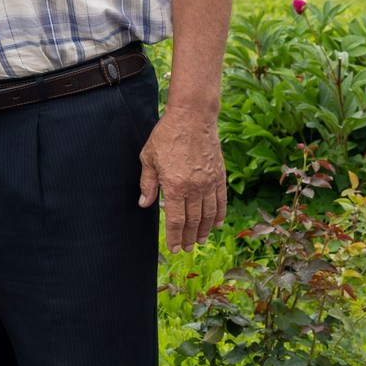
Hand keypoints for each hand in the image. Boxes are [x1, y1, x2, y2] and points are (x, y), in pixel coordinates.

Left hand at [139, 106, 225, 250]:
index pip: (175, 220)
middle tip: (186, 248)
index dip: (175, 236)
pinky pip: (221, 200)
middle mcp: (194, 187)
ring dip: (204, 230)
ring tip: (200, 241)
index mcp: (175, 185)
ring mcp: (209, 182)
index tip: (174, 247)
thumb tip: (144, 204)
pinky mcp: (220, 175)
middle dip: (189, 237)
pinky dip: (219, 214)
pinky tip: (216, 224)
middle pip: (193, 221)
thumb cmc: (167, 135)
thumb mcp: (149, 158)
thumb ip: (147, 183)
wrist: (193, 117)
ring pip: (209, 214)